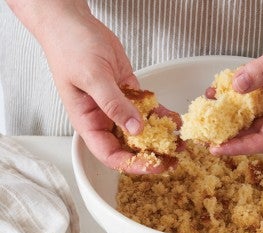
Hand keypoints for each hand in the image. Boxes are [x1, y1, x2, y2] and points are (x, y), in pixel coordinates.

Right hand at [17, 1, 178, 173]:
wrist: (76, 24)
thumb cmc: (71, 48)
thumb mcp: (93, 77)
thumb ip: (114, 104)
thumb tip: (135, 129)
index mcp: (88, 122)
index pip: (110, 154)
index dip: (132, 164)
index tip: (153, 166)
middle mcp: (104, 118)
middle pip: (129, 146)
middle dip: (151, 154)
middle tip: (173, 158)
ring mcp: (118, 105)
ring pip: (142, 129)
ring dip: (161, 136)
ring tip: (180, 142)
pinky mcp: (130, 92)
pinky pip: (148, 109)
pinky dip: (161, 115)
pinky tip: (174, 120)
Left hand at [210, 0, 262, 155]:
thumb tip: (236, 86)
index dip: (241, 147)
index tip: (218, 148)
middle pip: (256, 132)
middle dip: (230, 135)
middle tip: (204, 133)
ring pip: (252, 114)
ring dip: (229, 114)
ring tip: (208, 108)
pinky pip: (253, 96)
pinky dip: (236, 94)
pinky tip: (221, 88)